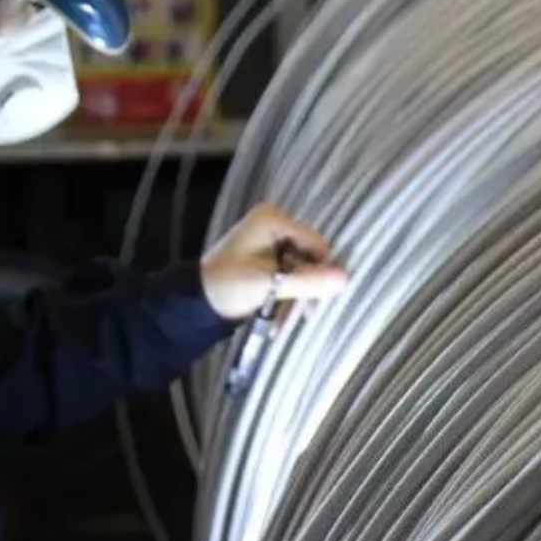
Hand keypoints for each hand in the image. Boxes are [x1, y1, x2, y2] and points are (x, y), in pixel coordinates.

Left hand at [199, 203, 349, 321]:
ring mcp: (268, 240)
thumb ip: (307, 282)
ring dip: (295, 296)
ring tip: (283, 321)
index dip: (319, 273)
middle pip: (310, 257)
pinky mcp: (265, 258)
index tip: (313, 302)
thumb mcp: (269, 285)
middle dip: (306, 288)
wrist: (193, 304)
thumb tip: (346, 279)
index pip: (316, 245)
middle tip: (302, 315)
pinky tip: (275, 316)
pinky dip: (285, 295)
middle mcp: (273, 224)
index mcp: (272, 219)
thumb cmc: (227, 287)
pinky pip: (288, 274)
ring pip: (300, 269)